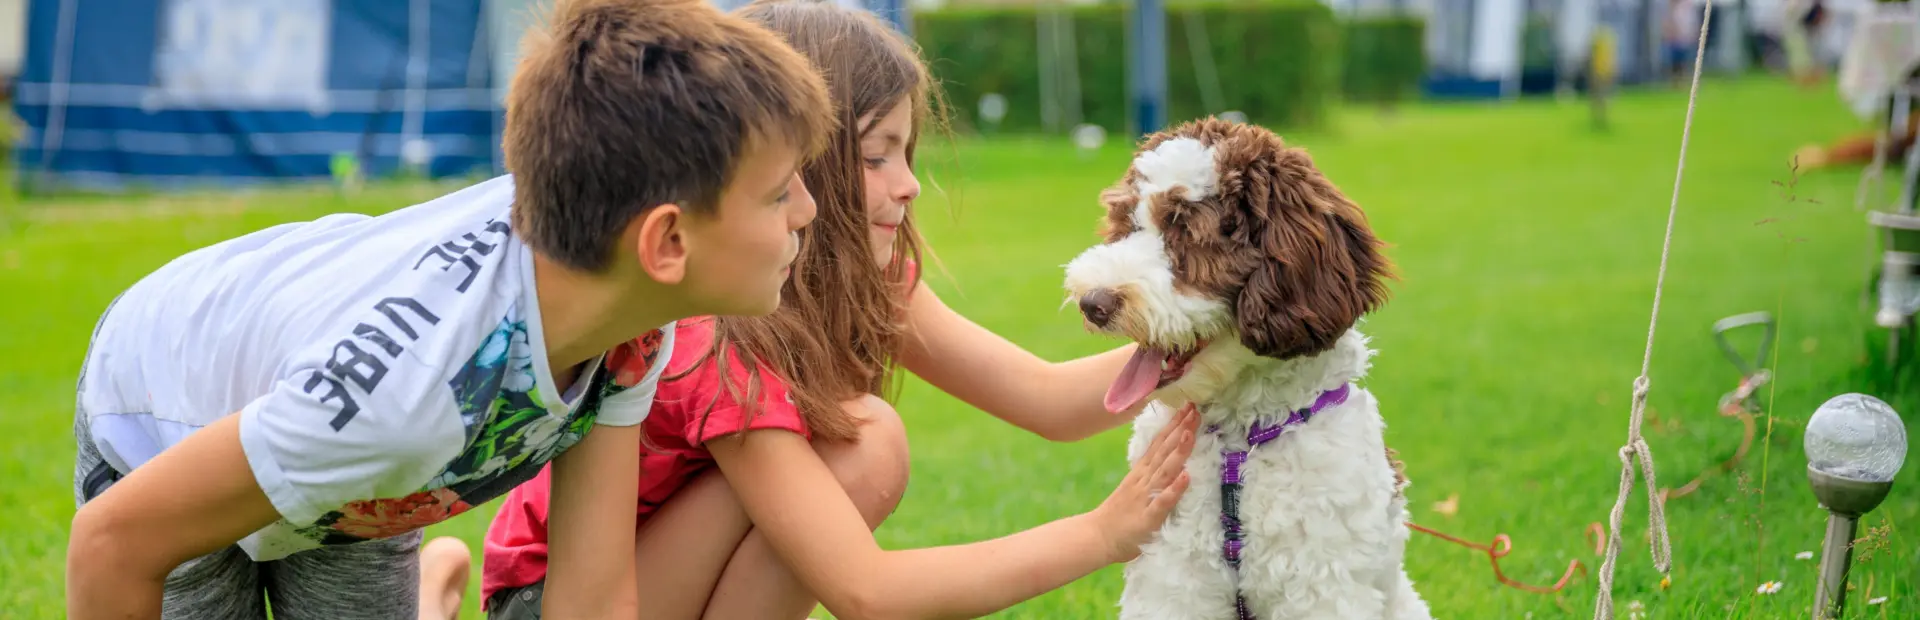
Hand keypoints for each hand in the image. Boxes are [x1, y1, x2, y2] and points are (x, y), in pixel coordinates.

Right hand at [1091, 404, 1198, 562]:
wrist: (1097, 537)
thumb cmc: (1120, 515)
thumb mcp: (1136, 487)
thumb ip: (1151, 473)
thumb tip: (1169, 458)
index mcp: (1142, 472)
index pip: (1160, 444)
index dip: (1175, 426)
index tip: (1189, 408)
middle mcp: (1144, 480)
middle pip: (1164, 451)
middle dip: (1181, 430)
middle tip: (1195, 409)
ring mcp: (1145, 497)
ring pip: (1165, 471)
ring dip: (1179, 452)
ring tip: (1190, 434)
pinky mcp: (1148, 518)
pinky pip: (1163, 502)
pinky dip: (1174, 489)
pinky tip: (1186, 477)